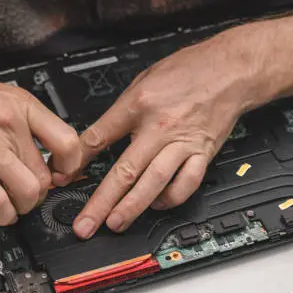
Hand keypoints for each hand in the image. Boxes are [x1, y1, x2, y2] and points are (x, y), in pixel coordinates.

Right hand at [0, 49, 80, 224]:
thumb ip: (20, 121)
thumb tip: (41, 148)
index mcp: (20, 104)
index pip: (68, 141)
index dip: (71, 166)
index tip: (63, 174)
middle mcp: (9, 123)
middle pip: (46, 173)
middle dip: (40, 191)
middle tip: (29, 192)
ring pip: (29, 191)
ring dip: (24, 205)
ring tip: (14, 203)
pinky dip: (4, 215)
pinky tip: (0, 211)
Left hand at [53, 28, 256, 238]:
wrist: (229, 68)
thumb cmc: (187, 71)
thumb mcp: (142, 81)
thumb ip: (120, 111)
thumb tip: (95, 136)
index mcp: (139, 104)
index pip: (99, 136)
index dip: (77, 160)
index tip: (63, 177)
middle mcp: (159, 126)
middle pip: (124, 170)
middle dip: (101, 201)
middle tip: (86, 223)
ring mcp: (183, 142)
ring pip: (154, 182)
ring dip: (132, 207)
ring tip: (115, 223)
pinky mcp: (203, 152)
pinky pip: (186, 183)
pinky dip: (171, 198)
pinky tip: (157, 205)